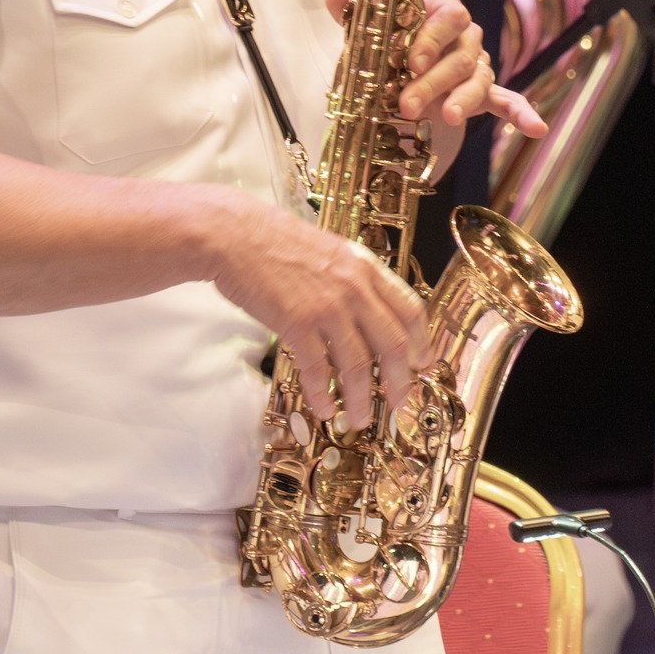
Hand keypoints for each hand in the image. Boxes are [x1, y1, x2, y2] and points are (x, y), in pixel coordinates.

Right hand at [208, 193, 429, 427]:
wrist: (234, 234)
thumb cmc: (274, 240)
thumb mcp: (330, 252)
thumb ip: (351, 279)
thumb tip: (365, 313)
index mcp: (365, 268)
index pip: (410, 310)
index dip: (420, 343)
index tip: (420, 364)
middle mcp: (354, 288)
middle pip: (392, 344)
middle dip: (399, 381)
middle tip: (397, 402)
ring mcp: (327, 306)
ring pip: (358, 365)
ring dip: (361, 399)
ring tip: (358, 419)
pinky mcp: (297, 323)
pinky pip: (318, 369)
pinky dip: (323, 394)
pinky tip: (323, 407)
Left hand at [326, 0, 547, 160]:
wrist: (406, 68)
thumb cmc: (392, 42)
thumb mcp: (372, 27)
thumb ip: (355, 10)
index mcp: (444, 12)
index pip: (448, 16)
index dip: (431, 38)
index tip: (410, 60)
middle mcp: (467, 37)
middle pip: (457, 56)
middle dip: (432, 81)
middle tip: (406, 103)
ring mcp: (478, 66)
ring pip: (476, 80)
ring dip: (461, 99)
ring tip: (445, 117)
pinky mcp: (486, 94)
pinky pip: (507, 101)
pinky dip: (522, 113)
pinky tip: (535, 128)